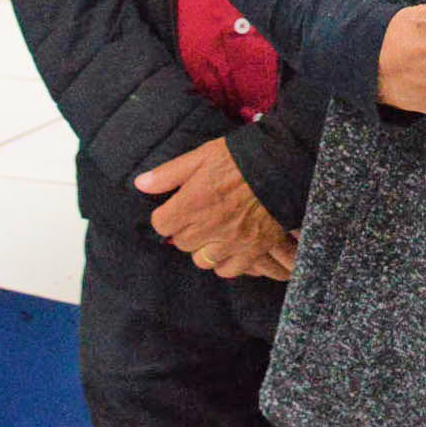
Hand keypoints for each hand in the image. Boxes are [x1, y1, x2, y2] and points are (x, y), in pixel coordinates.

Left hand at [133, 137, 294, 281]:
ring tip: (214, 232)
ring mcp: (231, 242)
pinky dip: (225, 262)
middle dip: (185, 230)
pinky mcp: (252, 250)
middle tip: (199, 215)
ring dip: (203, 248)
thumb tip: (140, 184)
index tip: (176, 208)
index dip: (166, 215)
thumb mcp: (202, 155)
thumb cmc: (242, 157)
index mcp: (192, 203)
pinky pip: (227, 270)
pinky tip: (230, 247)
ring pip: (201, 259)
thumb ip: (169, 173)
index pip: (160, 224)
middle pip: (180, 242)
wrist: (285, 165)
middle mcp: (208, 227)